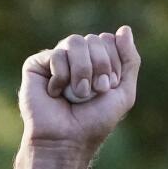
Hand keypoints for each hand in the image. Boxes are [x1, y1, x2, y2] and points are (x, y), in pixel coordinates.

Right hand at [19, 26, 140, 150]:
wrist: (67, 139)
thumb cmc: (94, 122)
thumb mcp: (124, 93)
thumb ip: (130, 60)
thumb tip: (125, 29)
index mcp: (97, 62)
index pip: (109, 41)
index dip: (112, 63)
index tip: (108, 88)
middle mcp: (77, 58)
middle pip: (94, 39)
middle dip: (100, 67)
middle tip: (94, 92)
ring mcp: (56, 60)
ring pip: (74, 41)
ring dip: (82, 71)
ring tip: (78, 93)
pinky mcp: (36, 65)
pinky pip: (55, 54)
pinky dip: (62, 77)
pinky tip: (56, 93)